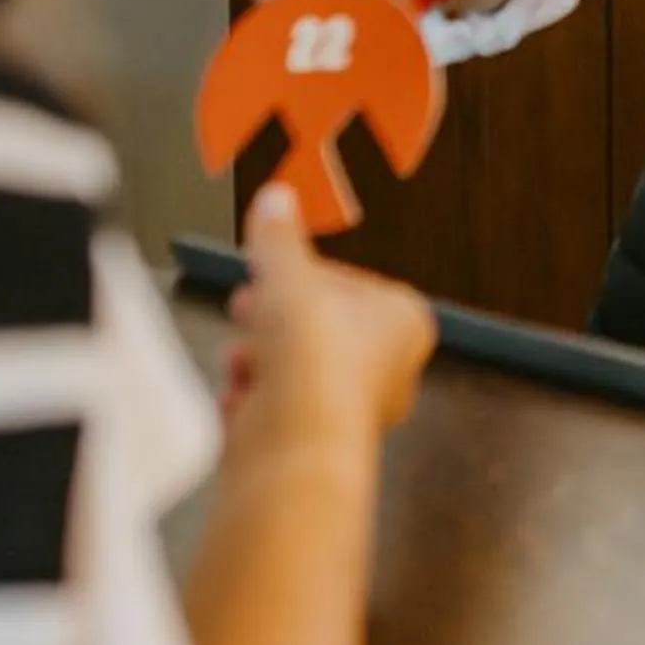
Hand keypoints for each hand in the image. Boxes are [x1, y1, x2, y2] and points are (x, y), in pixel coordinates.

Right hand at [220, 184, 435, 447]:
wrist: (298, 434)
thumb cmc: (313, 353)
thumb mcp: (288, 272)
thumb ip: (280, 236)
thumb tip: (277, 199)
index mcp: (405, 320)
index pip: (348, 284)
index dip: (300, 276)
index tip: (271, 271)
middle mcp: (393, 370)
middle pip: (320, 328)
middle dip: (275, 318)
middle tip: (247, 306)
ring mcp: (358, 412)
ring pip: (297, 370)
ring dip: (259, 360)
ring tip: (241, 358)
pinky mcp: (322, 444)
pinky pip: (281, 411)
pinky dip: (255, 401)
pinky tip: (240, 397)